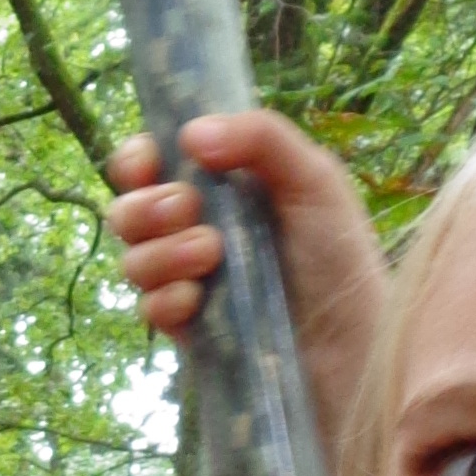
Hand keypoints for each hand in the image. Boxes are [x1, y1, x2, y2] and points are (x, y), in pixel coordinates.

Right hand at [104, 108, 385, 462]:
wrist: (348, 342)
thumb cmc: (339, 253)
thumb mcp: (313, 178)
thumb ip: (260, 138)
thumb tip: (189, 133)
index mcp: (221, 183)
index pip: (151, 163)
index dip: (137, 160)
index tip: (148, 164)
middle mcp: (195, 227)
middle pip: (126, 210)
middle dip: (148, 208)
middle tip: (188, 209)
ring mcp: (186, 279)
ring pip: (132, 259)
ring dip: (163, 253)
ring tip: (212, 255)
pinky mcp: (186, 327)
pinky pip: (148, 308)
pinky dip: (168, 299)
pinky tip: (199, 300)